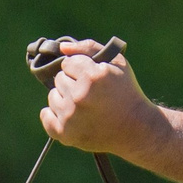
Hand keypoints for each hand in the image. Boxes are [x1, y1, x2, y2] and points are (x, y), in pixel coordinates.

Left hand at [40, 38, 163, 157]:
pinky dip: (53, 115)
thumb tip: (62, 48)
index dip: (81, 68)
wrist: (136, 128)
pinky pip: (46, 117)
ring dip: (65, 98)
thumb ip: (89, 48)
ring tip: (84, 105)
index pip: (68, 63)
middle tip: (90, 93)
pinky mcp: (66, 134)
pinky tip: (70, 115)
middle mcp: (79, 96)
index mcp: (92, 77)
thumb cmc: (126, 92)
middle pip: (59, 79)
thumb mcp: (116, 63)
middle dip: (73, 82)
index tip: (93, 77)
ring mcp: (71, 116)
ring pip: (52, 96)